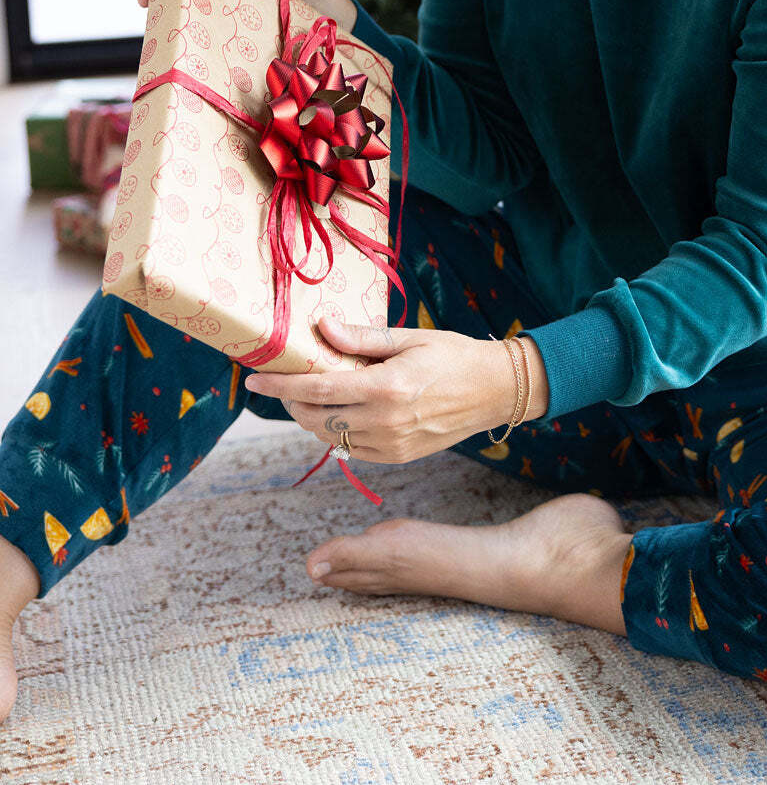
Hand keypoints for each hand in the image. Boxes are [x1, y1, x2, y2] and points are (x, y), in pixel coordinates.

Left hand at [243, 315, 522, 462]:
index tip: (254, 379)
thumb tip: (323, 327)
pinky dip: (337, 432)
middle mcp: (385, 422)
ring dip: (313, 418)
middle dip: (292, 403)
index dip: (280, 386)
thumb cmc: (454, 355)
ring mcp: (391, 446)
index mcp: (385, 388)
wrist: (494, 391)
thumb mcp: (409, 338)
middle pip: (316, 419)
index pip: (317, 389)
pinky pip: (352, 450)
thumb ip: (363, 339)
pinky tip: (342, 411)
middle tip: (284, 383)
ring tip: (311, 395)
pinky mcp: (398, 457)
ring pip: (331, 438)